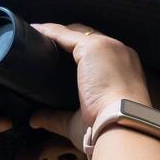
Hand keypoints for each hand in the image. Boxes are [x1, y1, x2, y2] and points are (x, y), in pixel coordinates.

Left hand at [25, 21, 151, 151]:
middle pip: (88, 37)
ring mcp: (107, 46)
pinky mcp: (93, 47)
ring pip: (76, 32)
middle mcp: (119, 52)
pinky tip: (35, 31)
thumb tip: (35, 119)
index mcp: (124, 68)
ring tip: (36, 34)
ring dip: (56, 32)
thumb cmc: (107, 128)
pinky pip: (65, 33)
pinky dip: (49, 31)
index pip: (99, 52)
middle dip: (67, 38)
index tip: (59, 55)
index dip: (78, 51)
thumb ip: (57, 117)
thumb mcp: (79, 120)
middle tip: (43, 43)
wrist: (121, 124)